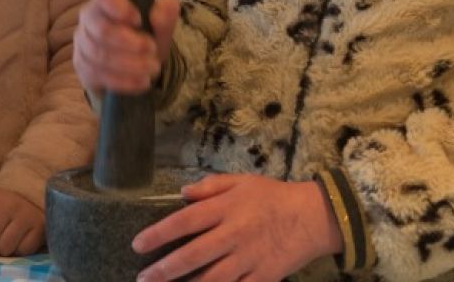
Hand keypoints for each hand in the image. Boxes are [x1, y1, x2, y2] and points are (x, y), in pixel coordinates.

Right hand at [73, 0, 178, 94]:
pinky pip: (98, 74)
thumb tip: (167, 3)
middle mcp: (89, 17)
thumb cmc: (145, 37)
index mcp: (108, 0)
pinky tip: (142, 81)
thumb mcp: (160, 28)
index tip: (138, 20)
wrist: (135, 66)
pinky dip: (123, 80)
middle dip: (129, 43)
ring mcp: (82, 42)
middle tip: (152, 49)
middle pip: (101, 29)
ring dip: (129, 64)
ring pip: (99, 55)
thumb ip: (164, 16)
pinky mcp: (81, 65)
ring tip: (152, 68)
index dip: (118, 6)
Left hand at [135, 174, 342, 281]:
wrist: (315, 217)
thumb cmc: (274, 196)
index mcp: (227, 208)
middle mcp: (235, 234)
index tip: (138, 244)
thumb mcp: (242, 181)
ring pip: (212, 279)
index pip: (186, 221)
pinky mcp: (263, 277)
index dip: (159, 234)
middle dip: (165, 270)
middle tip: (143, 279)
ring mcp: (249, 258)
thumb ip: (210, 186)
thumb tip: (182, 193)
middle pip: (194, 255)